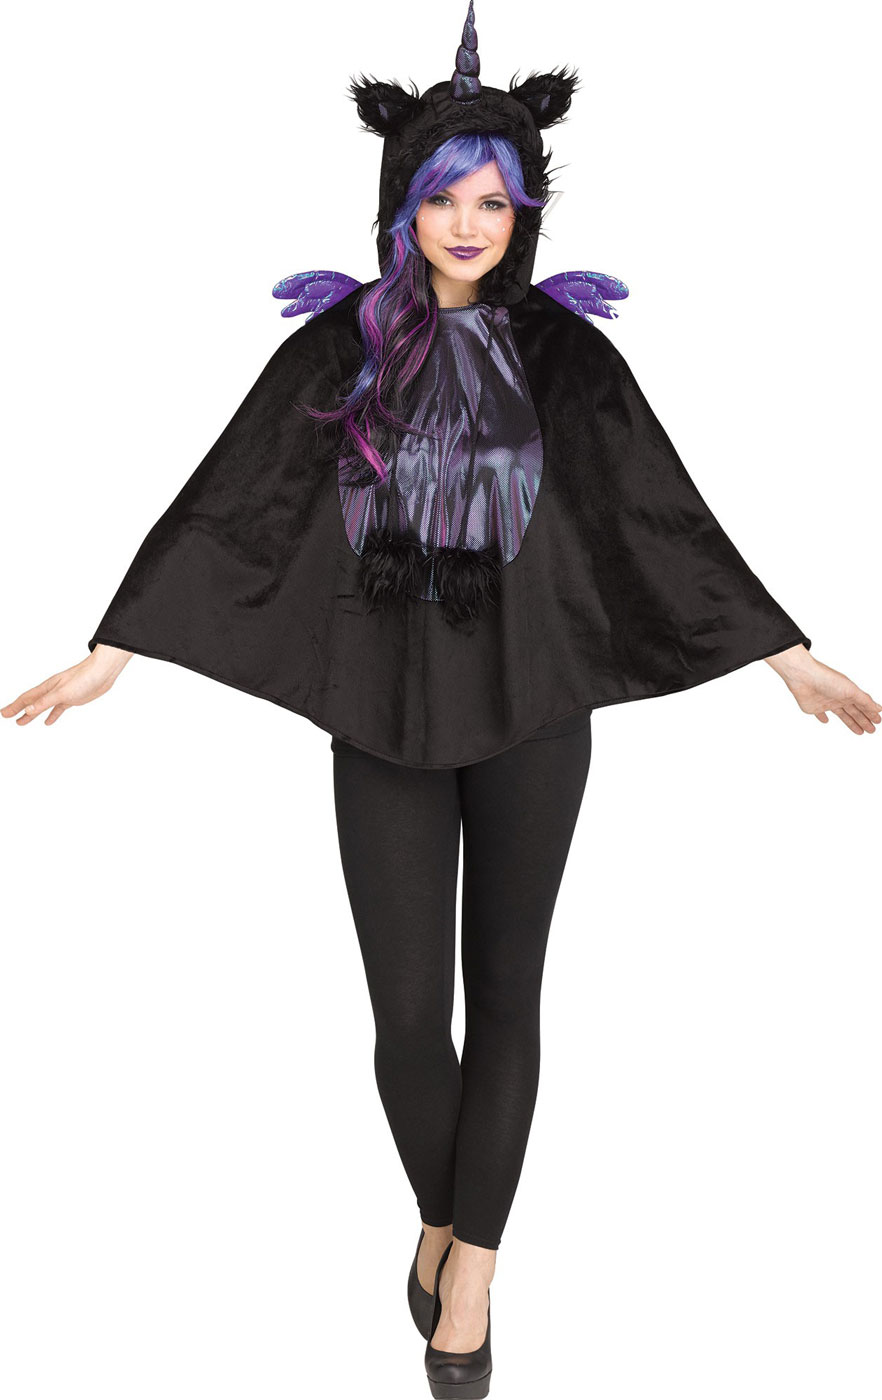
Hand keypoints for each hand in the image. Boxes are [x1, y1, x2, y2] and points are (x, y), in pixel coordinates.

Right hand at [2, 644, 133, 727]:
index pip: (26, 699)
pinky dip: (52, 715)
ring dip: (32, 714)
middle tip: (7, 717)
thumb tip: (28, 710)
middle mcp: (52, 690)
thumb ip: (45, 701)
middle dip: (18, 710)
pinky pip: (58, 709)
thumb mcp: (63, 692)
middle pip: (31, 702)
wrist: (103, 672)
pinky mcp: (73, 698)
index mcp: (48, 687)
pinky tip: (48, 722)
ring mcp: (62, 694)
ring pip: (43, 706)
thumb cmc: (84, 677)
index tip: (3, 714)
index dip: (14, 707)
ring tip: (22, 722)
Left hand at [765, 644, 880, 734]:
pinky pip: (819, 714)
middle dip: (863, 721)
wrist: (804, 677)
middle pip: (854, 712)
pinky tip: (826, 721)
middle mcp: (839, 697)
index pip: (863, 706)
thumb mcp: (851, 691)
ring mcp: (826, 702)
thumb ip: (864, 701)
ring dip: (850, 722)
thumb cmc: (828, 680)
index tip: (878, 722)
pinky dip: (822, 717)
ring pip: (841, 715)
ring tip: (859, 731)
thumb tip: (878, 708)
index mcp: (848, 693)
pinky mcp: (813, 707)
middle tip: (871, 730)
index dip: (870, 714)